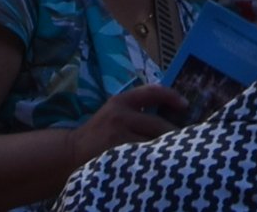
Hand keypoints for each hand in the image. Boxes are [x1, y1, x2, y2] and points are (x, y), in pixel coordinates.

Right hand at [75, 84, 194, 156]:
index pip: (152, 92)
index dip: (172, 97)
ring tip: (174, 153)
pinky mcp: (115, 155)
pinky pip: (142, 158)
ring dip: (165, 149)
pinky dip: (152, 160)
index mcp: (121, 101)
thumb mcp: (115, 112)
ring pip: (152, 143)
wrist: (71, 152)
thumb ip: (138, 108)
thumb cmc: (101, 132)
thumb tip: (174, 110)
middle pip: (158, 124)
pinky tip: (158, 164)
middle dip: (173, 134)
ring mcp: (117, 137)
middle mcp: (120, 116)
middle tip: (185, 141)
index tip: (185, 105)